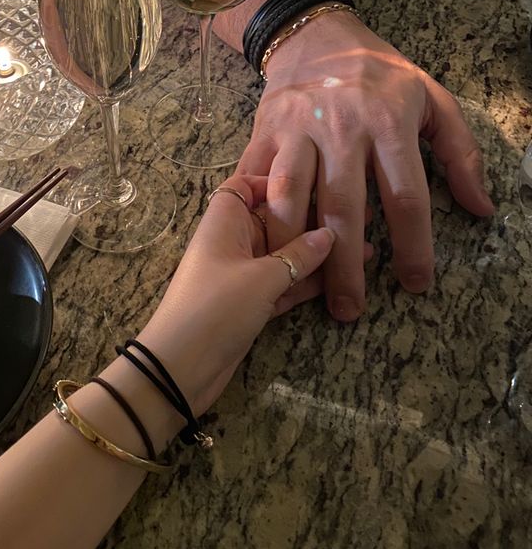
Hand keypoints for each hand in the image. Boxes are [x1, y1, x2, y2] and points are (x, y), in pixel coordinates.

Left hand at [138, 174, 354, 416]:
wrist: (181, 368)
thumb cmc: (216, 308)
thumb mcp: (262, 278)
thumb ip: (298, 255)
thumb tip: (330, 234)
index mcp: (225, 220)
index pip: (248, 184)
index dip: (279, 179)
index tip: (319, 181)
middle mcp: (234, 240)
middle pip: (275, 219)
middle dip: (313, 220)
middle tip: (361, 217)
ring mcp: (243, 272)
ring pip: (285, 254)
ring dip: (319, 254)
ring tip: (367, 250)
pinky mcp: (252, 301)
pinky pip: (284, 281)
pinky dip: (309, 280)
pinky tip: (343, 277)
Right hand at [238, 11, 493, 322]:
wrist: (315, 36)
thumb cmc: (380, 73)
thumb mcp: (433, 98)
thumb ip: (462, 153)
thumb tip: (484, 208)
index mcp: (388, 120)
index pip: (404, 194)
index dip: (412, 244)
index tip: (415, 283)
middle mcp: (340, 126)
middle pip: (343, 206)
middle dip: (345, 264)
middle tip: (350, 310)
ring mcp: (296, 130)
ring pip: (289, 195)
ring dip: (291, 246)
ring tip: (296, 287)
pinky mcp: (264, 132)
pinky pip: (254, 179)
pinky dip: (253, 215)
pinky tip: (259, 248)